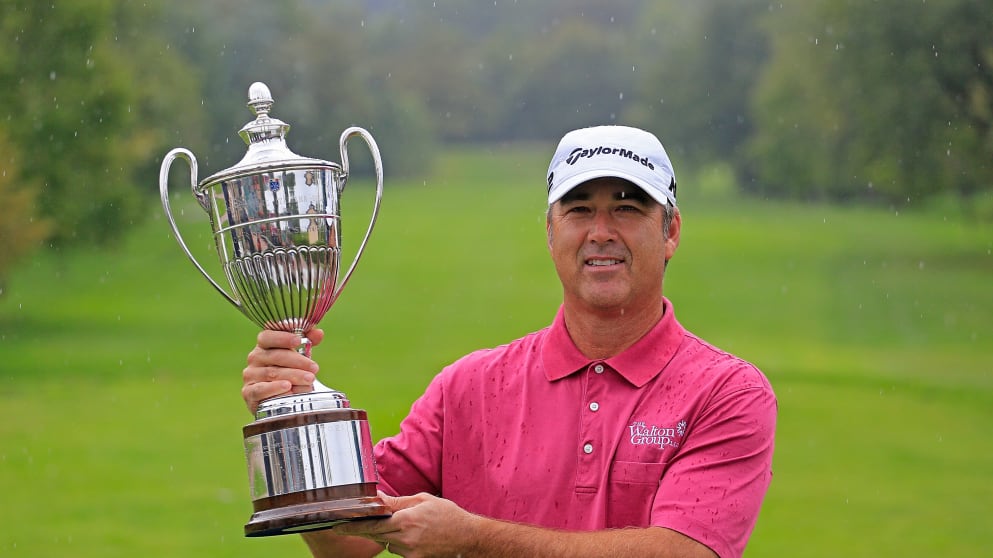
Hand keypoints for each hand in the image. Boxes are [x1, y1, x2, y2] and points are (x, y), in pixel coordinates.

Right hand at [242, 329, 323, 413]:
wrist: (276, 400)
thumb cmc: (288, 371)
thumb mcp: (299, 355)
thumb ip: (308, 342)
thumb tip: (319, 333)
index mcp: (264, 345)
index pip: (267, 337)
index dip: (282, 337)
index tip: (298, 340)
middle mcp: (254, 358)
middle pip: (275, 356)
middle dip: (297, 361)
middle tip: (314, 368)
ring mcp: (250, 375)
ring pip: (271, 373)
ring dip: (293, 376)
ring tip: (309, 379)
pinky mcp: (249, 393)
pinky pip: (260, 390)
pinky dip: (274, 389)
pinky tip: (288, 388)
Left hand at [330, 492, 480, 557]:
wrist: (469, 538)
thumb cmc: (448, 516)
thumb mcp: (423, 501)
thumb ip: (398, 502)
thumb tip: (378, 498)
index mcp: (407, 521)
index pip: (372, 525)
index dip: (352, 527)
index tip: (337, 526)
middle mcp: (406, 539)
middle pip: (375, 535)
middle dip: (366, 529)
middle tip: (355, 524)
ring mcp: (410, 553)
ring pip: (387, 542)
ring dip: (387, 534)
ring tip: (407, 526)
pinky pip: (398, 550)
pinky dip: (399, 542)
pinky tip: (412, 536)